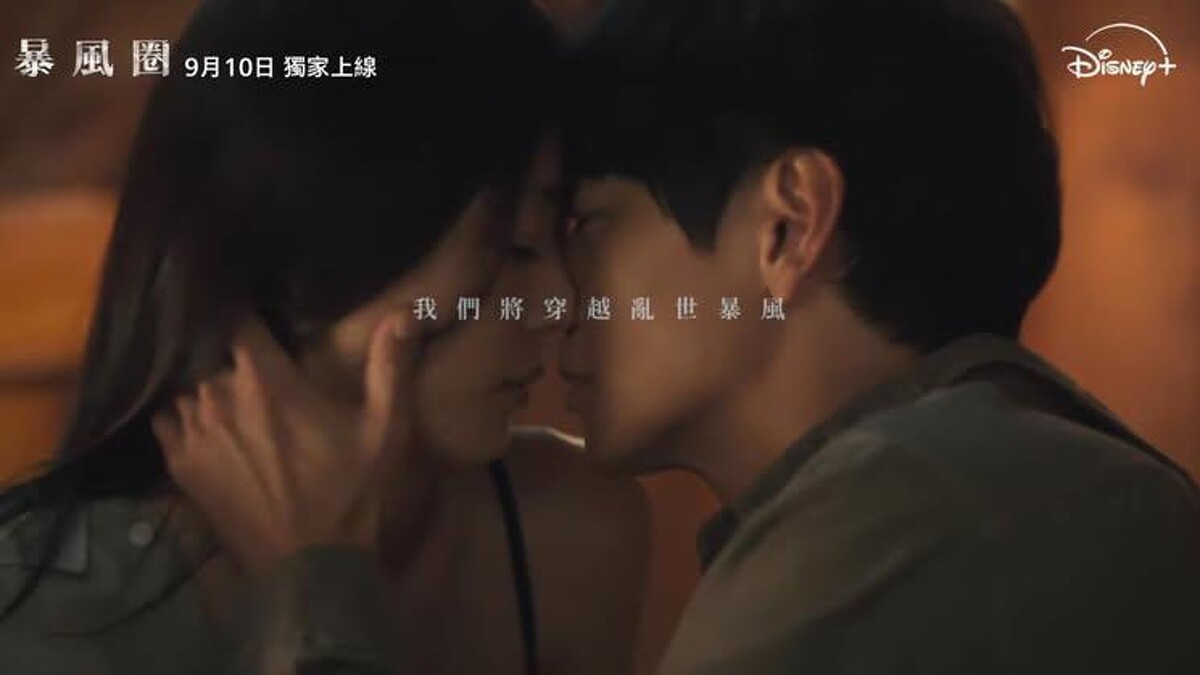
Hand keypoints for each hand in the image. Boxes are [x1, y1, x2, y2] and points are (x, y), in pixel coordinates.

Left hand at [151, 313, 421, 574]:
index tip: (264, 324)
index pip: (238, 320)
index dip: (250, 319)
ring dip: (208, 389)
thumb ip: (389, 366)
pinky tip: (206, 430)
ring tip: (233, 404)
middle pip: (216, 356)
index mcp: (265, 377)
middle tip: (262, 376)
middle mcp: (218, 394)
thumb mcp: (383, 428)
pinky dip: (183, 419)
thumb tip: (404, 314)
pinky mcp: (180, 465)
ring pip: (189, 387)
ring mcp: (193, 431)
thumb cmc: (350, 491)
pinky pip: (167, 422)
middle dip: (236, 361)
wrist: (310, 564)